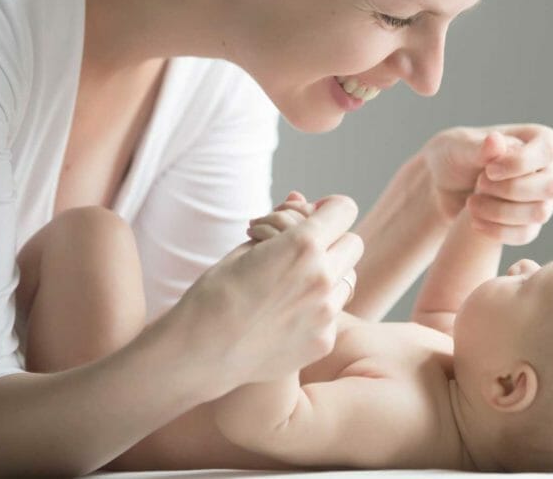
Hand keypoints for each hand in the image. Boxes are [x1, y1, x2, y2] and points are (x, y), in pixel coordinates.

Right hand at [159, 194, 362, 400]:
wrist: (199, 351)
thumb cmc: (216, 293)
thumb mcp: (246, 247)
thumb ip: (284, 225)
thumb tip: (303, 200)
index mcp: (303, 246)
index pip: (344, 209)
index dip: (329, 208)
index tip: (315, 216)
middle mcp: (323, 277)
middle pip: (353, 242)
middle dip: (332, 242)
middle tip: (302, 252)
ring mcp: (326, 312)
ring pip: (348, 279)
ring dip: (329, 276)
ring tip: (292, 286)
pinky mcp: (323, 340)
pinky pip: (333, 313)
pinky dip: (317, 310)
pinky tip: (285, 317)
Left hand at [421, 124, 552, 245]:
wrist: (442, 185)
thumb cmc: (454, 155)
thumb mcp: (459, 146)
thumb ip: (479, 147)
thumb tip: (497, 140)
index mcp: (538, 140)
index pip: (548, 151)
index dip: (521, 163)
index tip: (489, 169)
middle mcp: (548, 169)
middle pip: (551, 186)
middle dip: (511, 190)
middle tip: (479, 184)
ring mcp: (542, 198)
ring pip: (540, 213)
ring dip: (501, 211)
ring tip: (471, 204)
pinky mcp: (529, 224)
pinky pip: (526, 234)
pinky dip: (498, 231)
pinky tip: (474, 222)